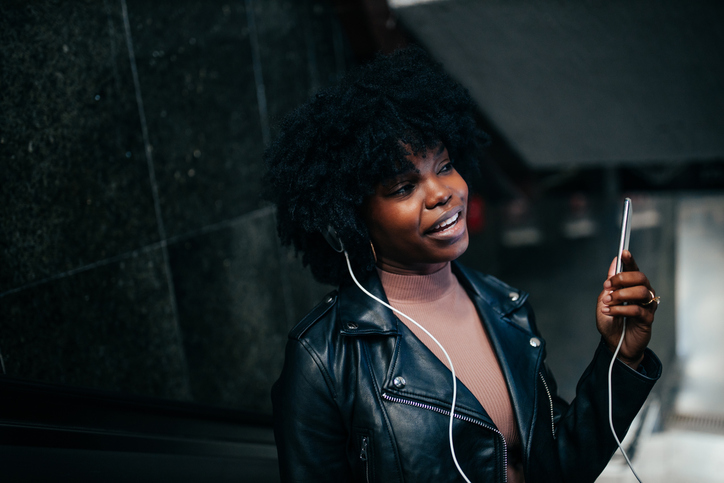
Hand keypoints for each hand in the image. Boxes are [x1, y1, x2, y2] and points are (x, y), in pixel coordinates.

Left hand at [596, 250, 656, 368]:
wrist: (614, 343)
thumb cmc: (611, 322)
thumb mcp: (604, 300)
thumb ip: (610, 284)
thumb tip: (615, 262)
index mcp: (632, 287)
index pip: (634, 270)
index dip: (630, 260)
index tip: (624, 252)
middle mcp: (643, 294)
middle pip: (641, 278)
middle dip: (622, 279)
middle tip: (608, 286)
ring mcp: (647, 306)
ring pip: (641, 292)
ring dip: (621, 295)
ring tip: (608, 302)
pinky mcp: (648, 320)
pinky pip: (637, 309)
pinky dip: (620, 309)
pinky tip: (611, 312)